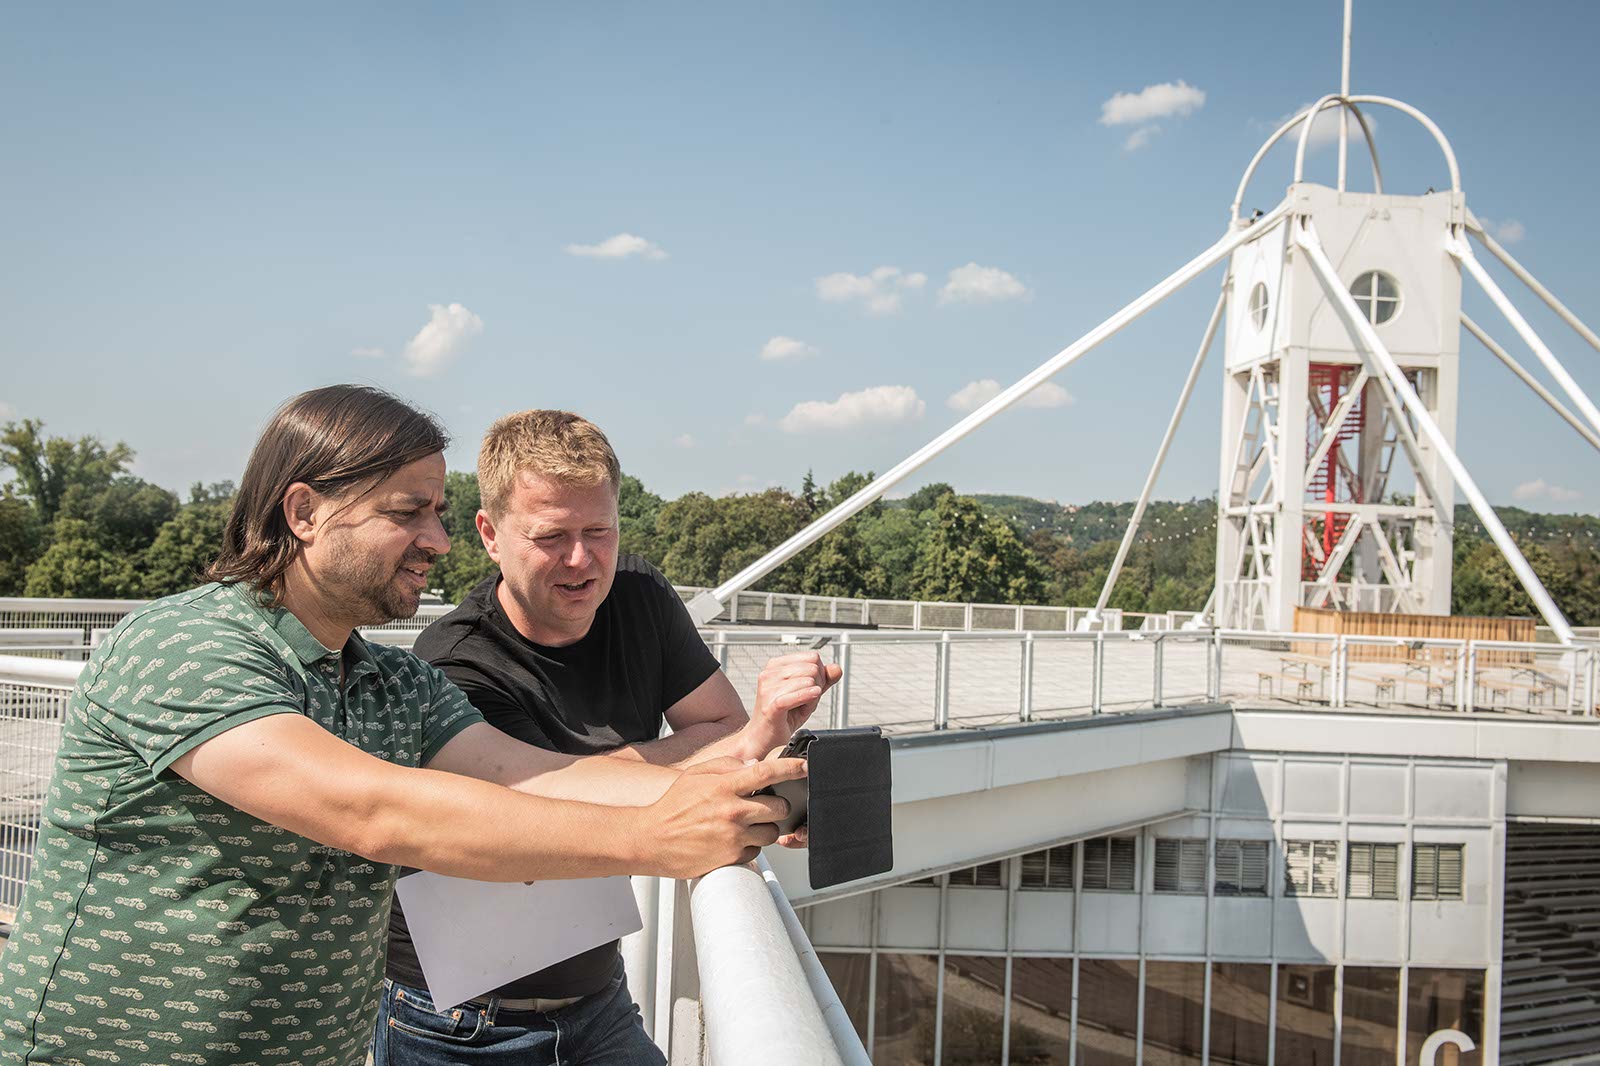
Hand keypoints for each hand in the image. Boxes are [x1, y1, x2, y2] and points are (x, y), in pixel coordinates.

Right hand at [639, 756, 807, 878]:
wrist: (651, 840)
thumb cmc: (672, 808)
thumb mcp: (695, 776)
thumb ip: (725, 766)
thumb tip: (751, 765)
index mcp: (724, 787)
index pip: (767, 773)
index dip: (791, 768)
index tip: (805, 767)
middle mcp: (732, 811)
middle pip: (779, 807)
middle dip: (778, 805)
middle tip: (766, 805)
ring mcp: (734, 836)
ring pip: (772, 832)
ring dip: (766, 827)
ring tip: (746, 824)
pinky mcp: (732, 857)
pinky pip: (757, 850)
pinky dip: (751, 845)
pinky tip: (733, 840)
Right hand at [740, 651, 842, 758]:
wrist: (763, 738)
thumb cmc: (782, 716)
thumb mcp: (807, 695)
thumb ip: (823, 680)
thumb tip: (836, 668)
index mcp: (776, 666)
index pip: (812, 657)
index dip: (820, 674)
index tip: (812, 688)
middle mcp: (770, 674)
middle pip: (812, 668)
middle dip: (817, 686)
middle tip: (806, 701)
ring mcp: (768, 689)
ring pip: (808, 682)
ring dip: (811, 699)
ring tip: (800, 708)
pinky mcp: (771, 705)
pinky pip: (796, 695)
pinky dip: (808, 697)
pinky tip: (810, 702)